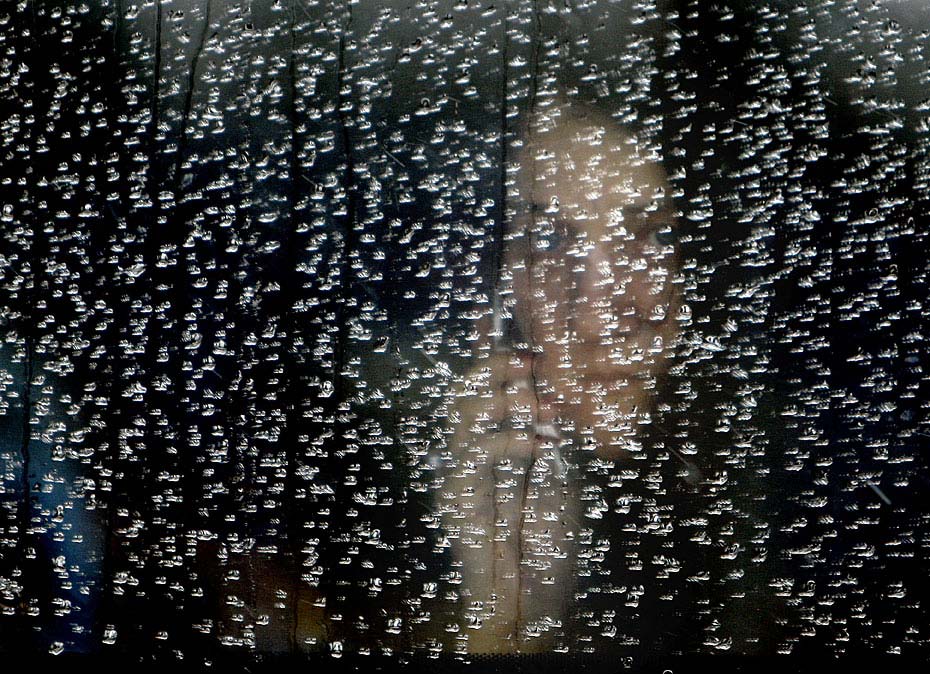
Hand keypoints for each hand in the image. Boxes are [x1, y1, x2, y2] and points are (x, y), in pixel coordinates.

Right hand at [436, 351, 576, 653]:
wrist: (532, 598)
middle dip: (493, 368)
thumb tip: (549, 394)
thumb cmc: (551, 543)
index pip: (490, 391)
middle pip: (466, 392)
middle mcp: (477, 452)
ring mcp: (463, 470)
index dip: (493, 359)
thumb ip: (552, 438)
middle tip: (526, 361)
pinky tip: (536, 442)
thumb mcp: (562, 479)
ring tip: (532, 396)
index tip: (510, 332)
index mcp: (501, 445)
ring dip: (499, 396)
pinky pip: (475, 451)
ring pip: (462, 412)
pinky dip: (508, 439)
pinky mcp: (457, 492)